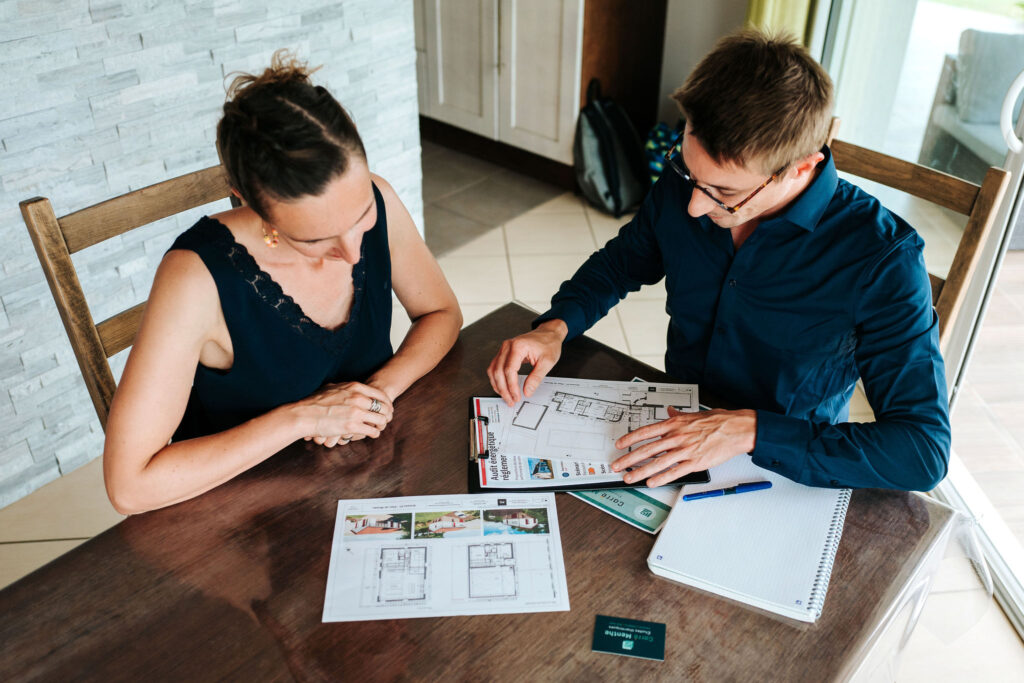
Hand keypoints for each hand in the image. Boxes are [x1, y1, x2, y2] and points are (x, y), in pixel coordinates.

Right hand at [297, 381, 393, 446]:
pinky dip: (374, 433)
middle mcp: (358, 398)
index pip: (380, 394)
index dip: (386, 403)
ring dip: (381, 425)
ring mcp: (356, 412)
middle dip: (387, 414)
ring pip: (381, 420)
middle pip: (384, 407)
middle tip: (386, 419)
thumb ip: (343, 387)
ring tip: (378, 427)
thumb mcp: (332, 387)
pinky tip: (371, 434)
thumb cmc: (314, 402)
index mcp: (355, 387)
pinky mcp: (352, 426)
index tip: (387, 408)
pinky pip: (372, 431)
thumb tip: (346, 386)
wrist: (304, 415)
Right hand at [487, 320, 566, 405]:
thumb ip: (536, 378)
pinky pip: (495, 367)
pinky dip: (497, 378)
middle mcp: (508, 346)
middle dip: (503, 389)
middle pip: (498, 371)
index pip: (509, 370)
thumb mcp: (547, 362)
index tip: (517, 396)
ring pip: (493, 370)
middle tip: (511, 400)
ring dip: (498, 385)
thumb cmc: (549, 344)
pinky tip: (502, 387)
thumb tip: (527, 391)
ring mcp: (504, 348)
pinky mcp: (504, 352)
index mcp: (518, 346)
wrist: (548, 333)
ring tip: (506, 396)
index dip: (511, 386)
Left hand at [612, 408, 756, 486]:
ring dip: (640, 471)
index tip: (619, 444)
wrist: (736, 428)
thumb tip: (669, 410)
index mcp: (674, 423)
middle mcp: (676, 437)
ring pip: (657, 463)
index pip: (646, 432)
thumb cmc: (717, 420)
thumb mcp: (694, 413)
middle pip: (647, 449)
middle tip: (617, 465)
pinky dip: (661, 478)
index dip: (630, 439)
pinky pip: (674, 472)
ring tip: (628, 478)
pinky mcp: (695, 462)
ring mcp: (685, 450)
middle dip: (628, 458)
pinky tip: (651, 483)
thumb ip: (678, 415)